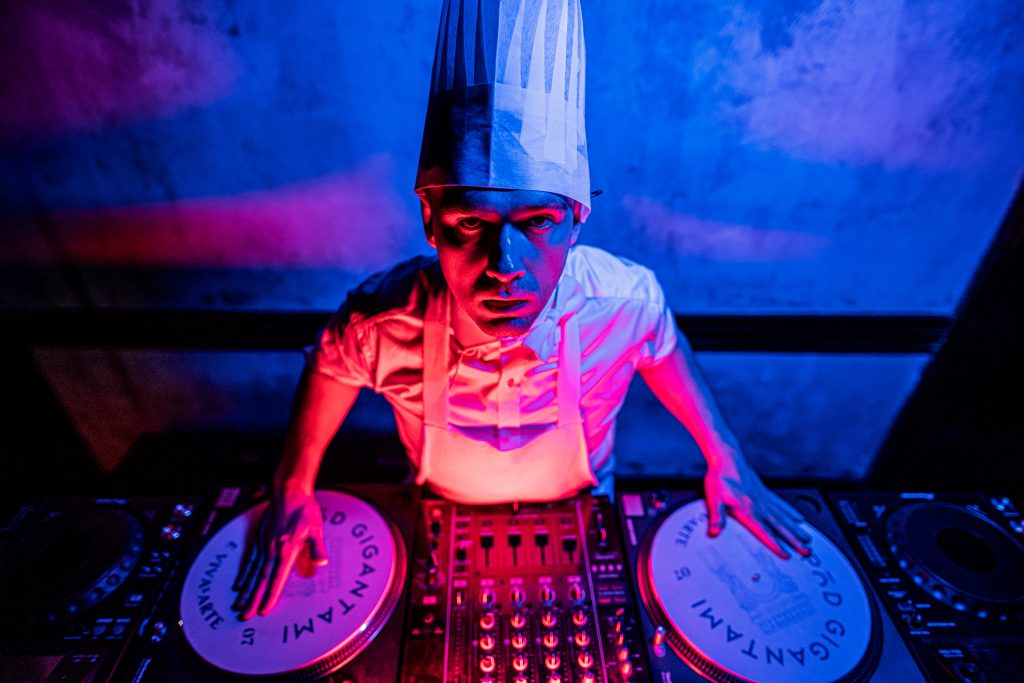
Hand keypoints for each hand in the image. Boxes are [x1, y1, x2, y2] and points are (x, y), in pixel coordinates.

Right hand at [232, 487, 327, 619]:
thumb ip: (317, 547)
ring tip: (237, 605)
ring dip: (245, 590)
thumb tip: (321, 563)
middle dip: (252, 599)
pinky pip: (249, 559)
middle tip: (243, 617)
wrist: (289, 491)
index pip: (277, 578)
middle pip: (260, 579)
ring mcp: (263, 544)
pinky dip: (243, 573)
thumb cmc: (305, 510)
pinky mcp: (259, 538)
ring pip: (252, 572)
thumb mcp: (316, 528)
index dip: (270, 595)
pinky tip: (238, 584)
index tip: (264, 611)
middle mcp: (271, 549)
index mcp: (286, 549)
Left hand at [704, 452, 811, 559]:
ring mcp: (764, 499)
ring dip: (796, 529)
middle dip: (793, 540)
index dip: (776, 545)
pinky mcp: (765, 491)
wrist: (727, 457)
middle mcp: (759, 506)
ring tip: (807, 538)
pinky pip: (781, 504)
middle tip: (807, 551)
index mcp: (747, 511)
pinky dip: (791, 512)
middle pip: (780, 527)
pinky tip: (799, 518)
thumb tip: (714, 533)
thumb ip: (716, 517)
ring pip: (784, 517)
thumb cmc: (719, 478)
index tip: (787, 555)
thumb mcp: (713, 499)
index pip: (764, 532)